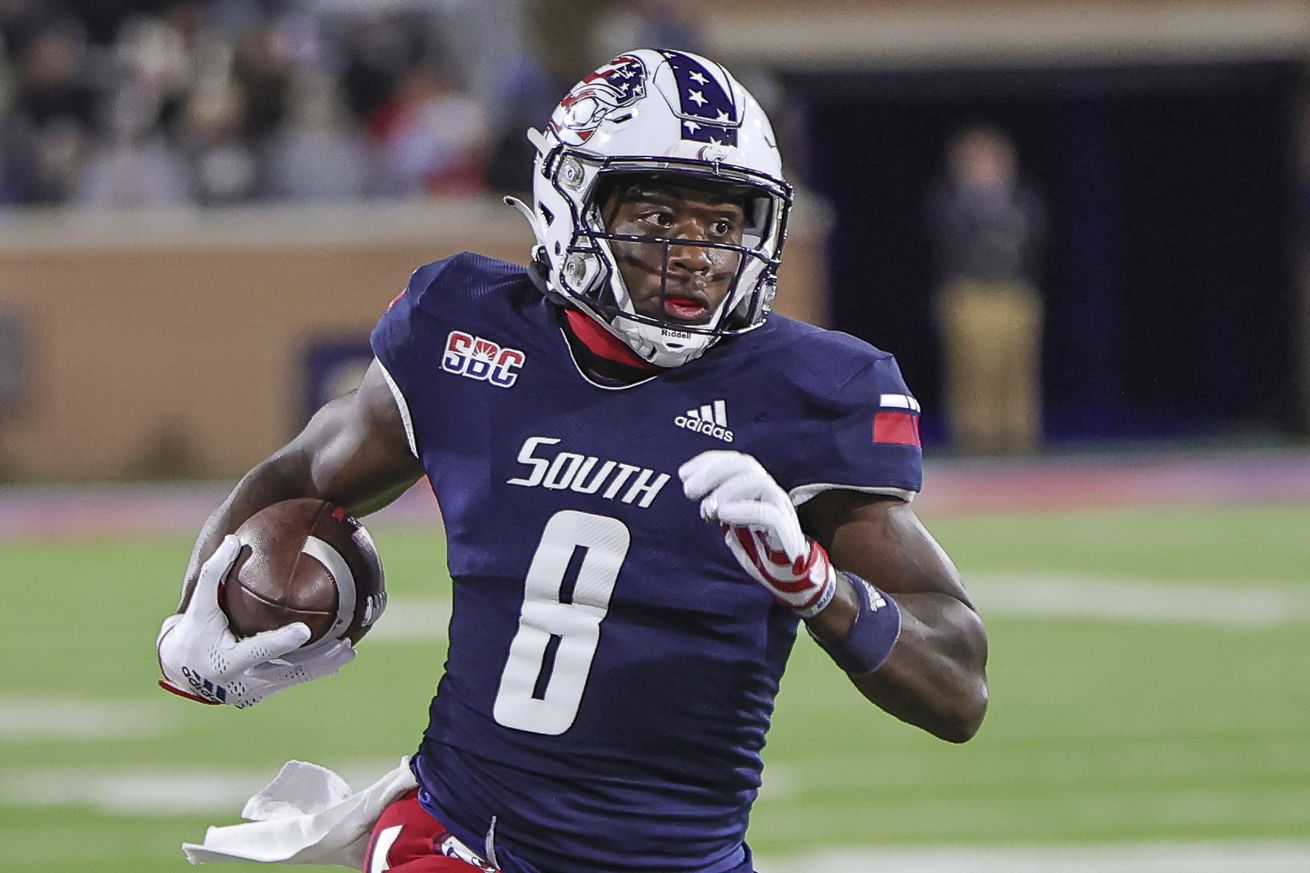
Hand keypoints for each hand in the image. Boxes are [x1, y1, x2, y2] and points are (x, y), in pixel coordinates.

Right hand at [156, 535, 355, 707]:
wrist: (183, 672)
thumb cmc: (193, 632)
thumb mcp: (199, 606)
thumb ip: (213, 574)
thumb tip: (235, 540)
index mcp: (227, 661)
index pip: (259, 650)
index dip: (281, 642)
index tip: (305, 630)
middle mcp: (243, 682)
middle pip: (287, 672)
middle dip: (317, 661)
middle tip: (343, 645)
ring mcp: (254, 691)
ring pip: (295, 680)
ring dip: (323, 667)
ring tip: (349, 652)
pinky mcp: (261, 694)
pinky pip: (291, 681)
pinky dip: (314, 671)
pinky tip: (337, 661)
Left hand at [679, 451, 835, 616]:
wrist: (787, 576)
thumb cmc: (757, 548)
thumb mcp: (730, 523)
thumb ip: (717, 506)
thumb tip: (693, 489)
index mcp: (756, 488)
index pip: (735, 461)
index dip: (708, 462)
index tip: (683, 473)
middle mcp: (770, 492)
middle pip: (745, 466)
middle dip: (713, 472)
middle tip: (689, 490)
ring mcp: (780, 509)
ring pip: (758, 483)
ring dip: (728, 491)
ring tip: (708, 509)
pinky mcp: (786, 531)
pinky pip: (768, 514)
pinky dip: (744, 510)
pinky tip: (724, 515)